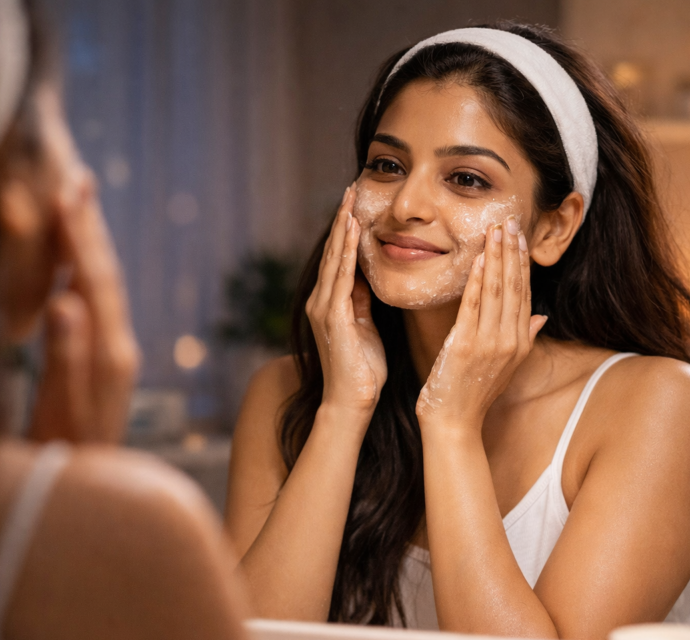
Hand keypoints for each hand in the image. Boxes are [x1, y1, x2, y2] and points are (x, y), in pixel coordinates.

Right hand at [29, 167, 139, 442]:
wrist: (91, 491)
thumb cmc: (67, 454)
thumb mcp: (61, 406)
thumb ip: (64, 355)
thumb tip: (66, 300)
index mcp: (110, 352)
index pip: (94, 281)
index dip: (80, 236)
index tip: (67, 191)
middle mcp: (118, 346)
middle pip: (104, 275)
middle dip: (89, 226)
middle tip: (79, 179)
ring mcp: (113, 353)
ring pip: (102, 286)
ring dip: (90, 244)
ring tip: (77, 206)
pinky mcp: (103, 362)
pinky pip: (95, 305)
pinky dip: (83, 273)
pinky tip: (74, 263)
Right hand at [306, 184, 386, 414]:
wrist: (352, 403)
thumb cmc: (364, 371)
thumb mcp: (366, 327)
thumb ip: (363, 302)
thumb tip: (368, 278)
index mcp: (331, 304)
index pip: (341, 259)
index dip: (348, 230)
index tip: (356, 204)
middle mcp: (321, 301)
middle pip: (333, 251)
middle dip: (342, 219)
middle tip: (351, 187)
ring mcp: (324, 308)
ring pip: (334, 259)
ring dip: (343, 228)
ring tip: (350, 200)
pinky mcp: (331, 318)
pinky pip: (340, 277)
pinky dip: (346, 252)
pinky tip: (352, 232)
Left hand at [416, 216, 545, 429]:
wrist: (454, 422)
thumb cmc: (474, 393)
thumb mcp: (507, 367)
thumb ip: (526, 338)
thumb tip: (542, 316)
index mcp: (521, 344)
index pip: (524, 294)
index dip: (521, 263)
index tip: (519, 237)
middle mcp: (510, 341)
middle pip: (514, 287)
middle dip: (511, 252)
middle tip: (509, 221)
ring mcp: (489, 343)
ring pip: (496, 291)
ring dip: (496, 257)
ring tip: (495, 230)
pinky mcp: (466, 345)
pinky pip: (473, 305)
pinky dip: (477, 279)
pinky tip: (478, 258)